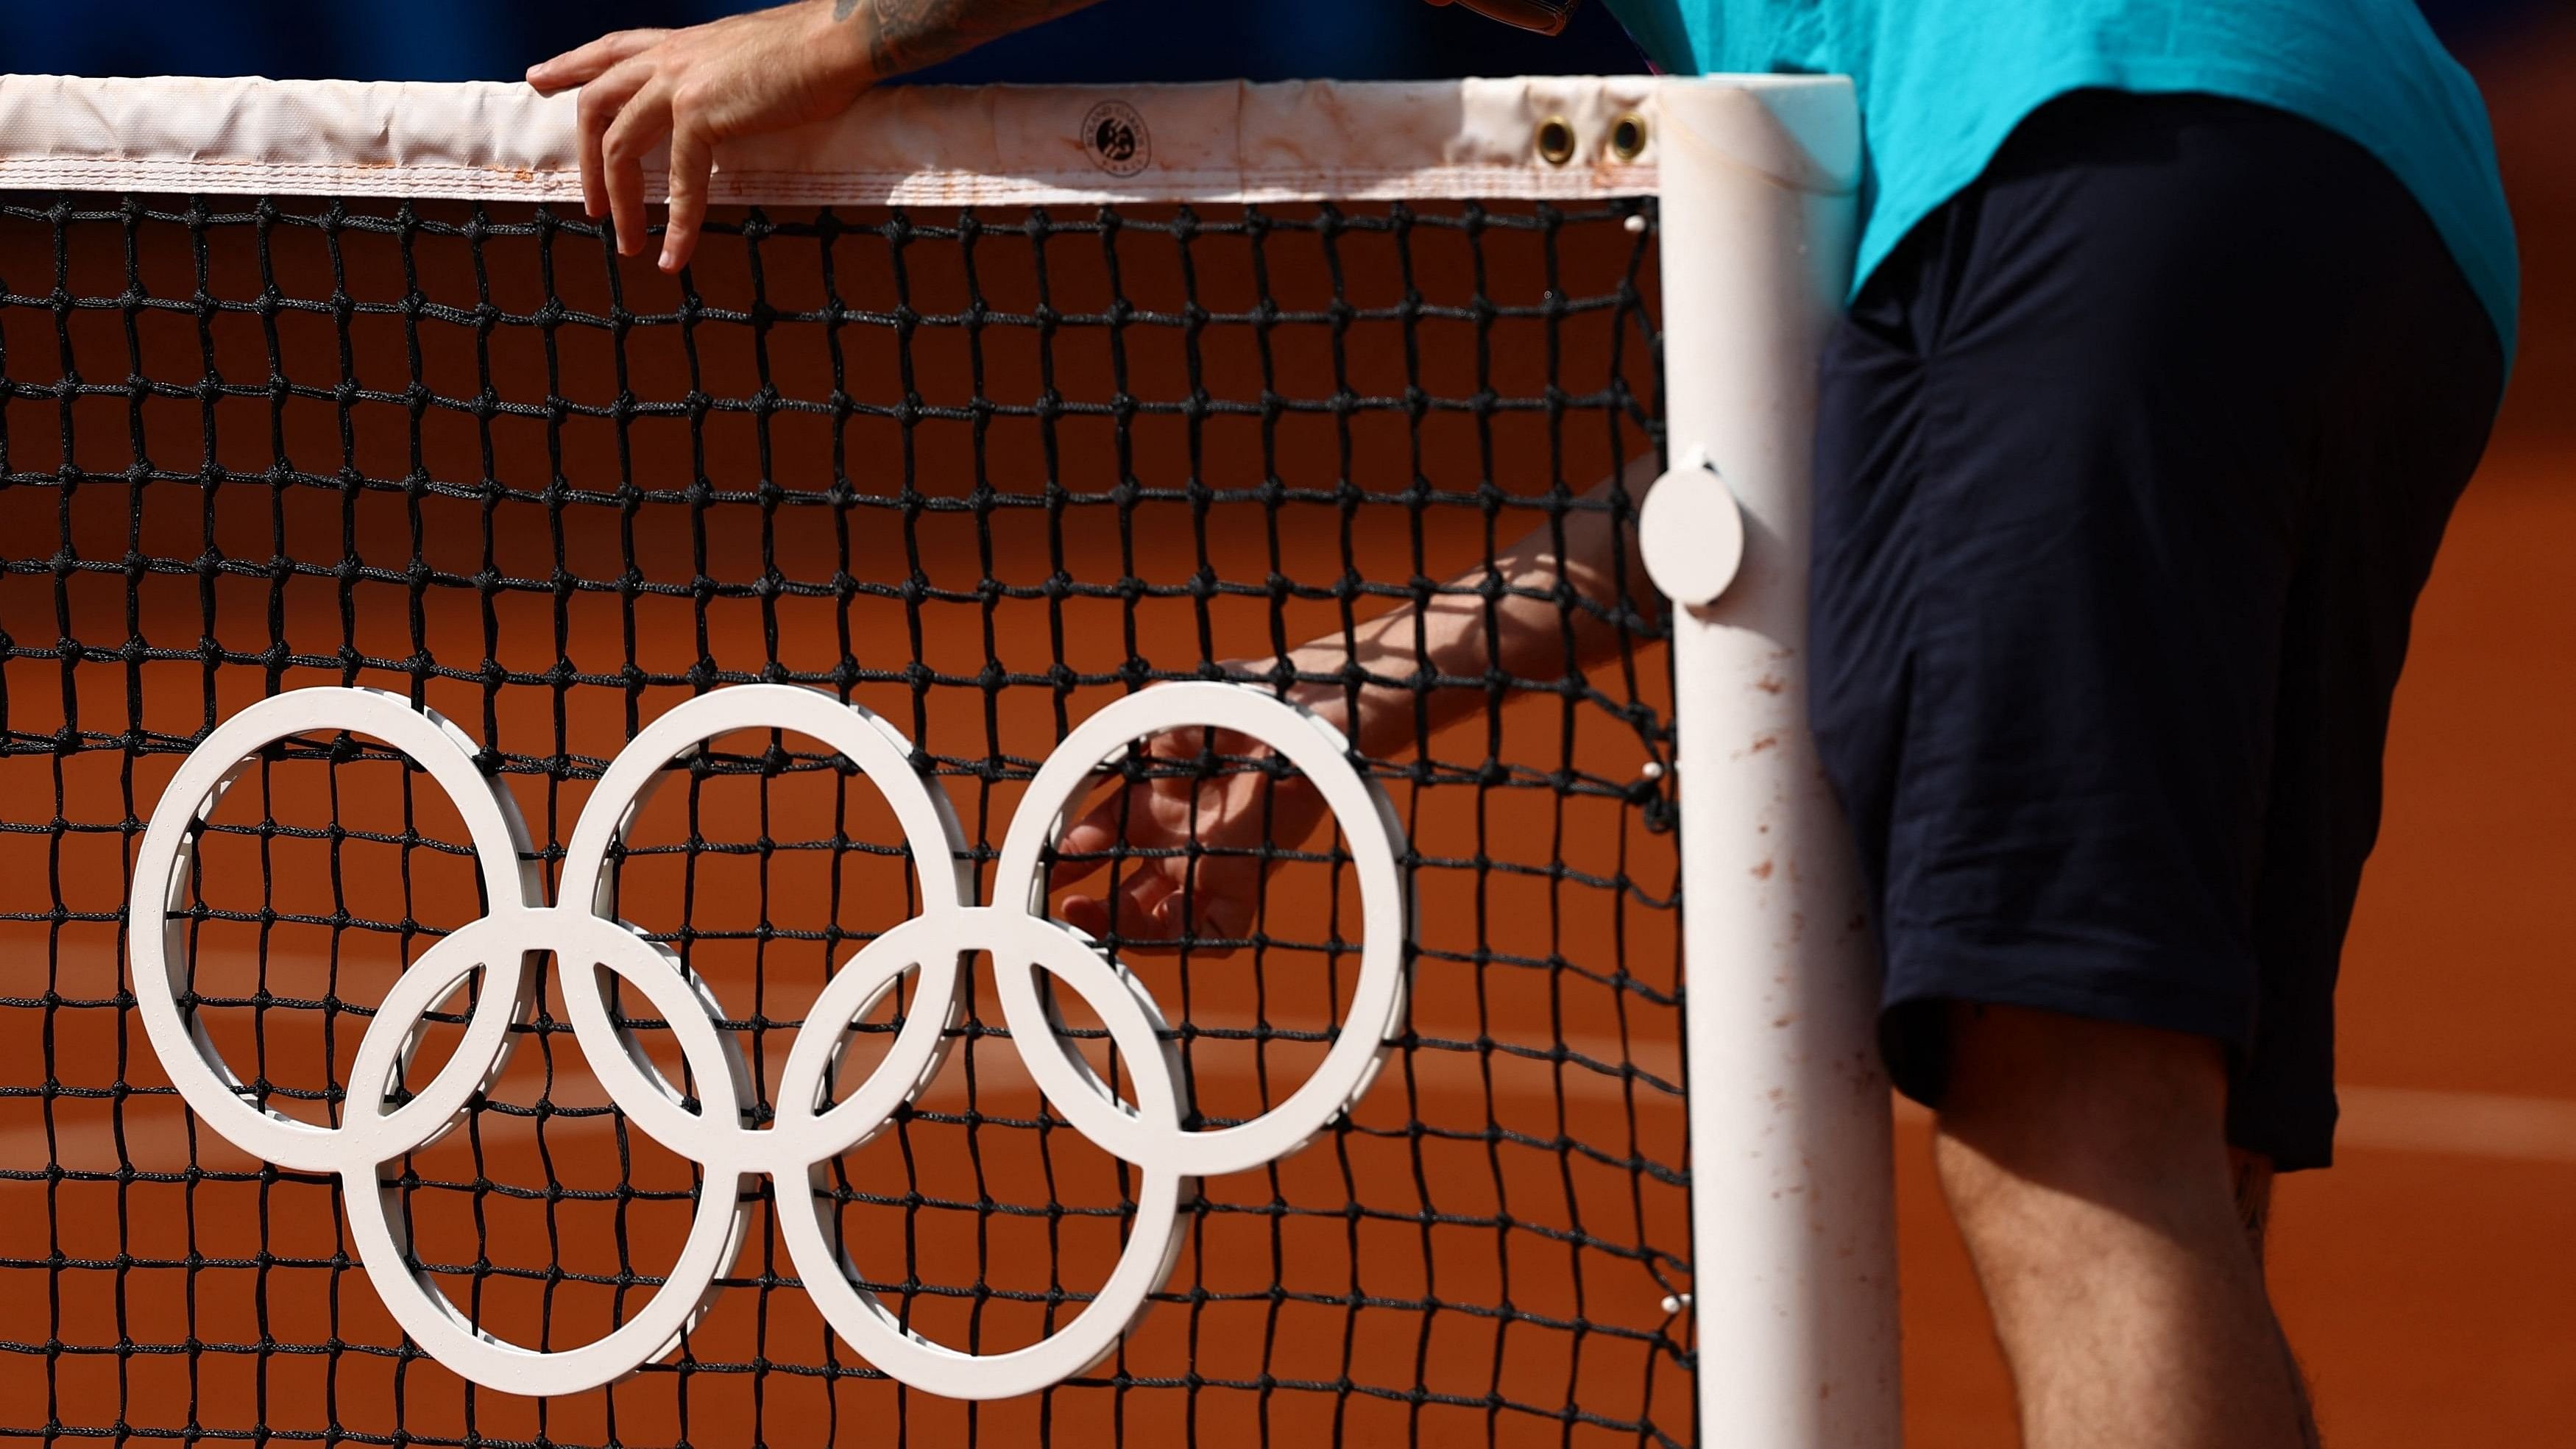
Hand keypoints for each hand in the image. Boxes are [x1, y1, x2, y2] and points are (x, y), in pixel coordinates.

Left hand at [526, 4, 871, 272]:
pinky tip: (675, 256)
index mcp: (681, 42)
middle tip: (588, 205)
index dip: (571, 65)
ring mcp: (680, 84)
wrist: (837, 41)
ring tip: (627, 242)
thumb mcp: (748, 57)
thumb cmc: (812, 50)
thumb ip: (723, 78)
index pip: (611, 49)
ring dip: (621, 201)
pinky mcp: (703, 114)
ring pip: (622, 146)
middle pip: (597, 103)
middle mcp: (670, 57)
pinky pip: (680, 181)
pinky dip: (677, 225)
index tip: (539, 80)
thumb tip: (731, 102)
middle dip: (587, 159)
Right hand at [1046, 709, 1334, 955]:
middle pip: (1123, 894)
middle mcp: (1176, 840)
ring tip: (1092, 923)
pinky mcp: (1249, 879)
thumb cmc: (1236, 701)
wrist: (1300, 707)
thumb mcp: (1160, 715)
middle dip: (1088, 910)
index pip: (1096, 843)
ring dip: (1124, 929)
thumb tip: (1070, 779)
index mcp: (1149, 802)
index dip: (1066, 858)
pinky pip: (1218, 930)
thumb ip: (1116, 748)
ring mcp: (1212, 864)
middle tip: (1056, 909)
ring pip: (1161, 920)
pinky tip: (1162, 920)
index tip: (1041, 863)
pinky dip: (1188, 936)